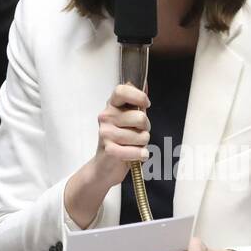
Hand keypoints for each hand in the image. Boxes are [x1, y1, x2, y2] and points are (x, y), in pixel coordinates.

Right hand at [65, 83, 150, 228]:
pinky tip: (137, 155)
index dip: (138, 96)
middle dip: (146, 128)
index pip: (122, 90)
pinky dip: (141, 155)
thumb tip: (145, 83)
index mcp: (111, 106)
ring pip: (141, 136)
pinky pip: (136, 151)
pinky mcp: (109, 150)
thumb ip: (136, 104)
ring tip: (133, 145)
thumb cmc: (120, 141)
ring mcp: (106, 133)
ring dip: (143, 144)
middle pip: (140, 117)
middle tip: (138, 134)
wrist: (104, 167)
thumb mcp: (128, 120)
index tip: (145, 105)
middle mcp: (106, 117)